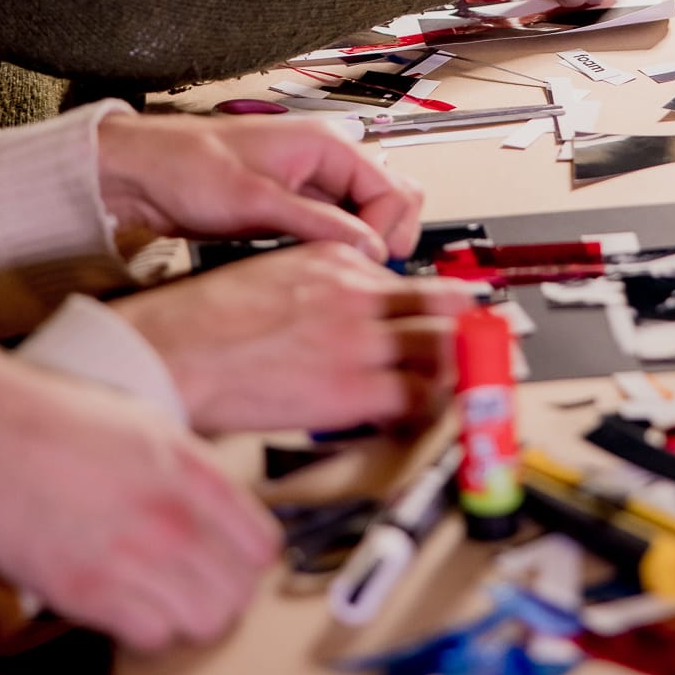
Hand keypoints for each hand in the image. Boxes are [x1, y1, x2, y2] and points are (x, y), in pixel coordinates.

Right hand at [0, 330, 278, 651]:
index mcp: (192, 470)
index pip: (261, 546)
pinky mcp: (88, 594)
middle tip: (197, 586)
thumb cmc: (58, 422)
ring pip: (204, 624)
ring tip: (164, 600)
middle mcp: (173, 517)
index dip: (249, 560)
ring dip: (188, 617)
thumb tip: (218, 511)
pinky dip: (146, 631)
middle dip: (223, 594)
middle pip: (238, 594)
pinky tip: (129, 608)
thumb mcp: (147, 426)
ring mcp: (133, 559)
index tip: (231, 563)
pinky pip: (151, 637)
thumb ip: (191, 472)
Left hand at [96, 111, 424, 261]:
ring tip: (337, 274)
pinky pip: (336, 231)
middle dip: (386, 237)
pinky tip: (316, 270)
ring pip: (366, 219)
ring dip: (361, 247)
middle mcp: (324, 162)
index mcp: (325, 144)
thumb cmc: (185, 166)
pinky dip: (336, 251)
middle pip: (391, 200)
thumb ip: (316, 223)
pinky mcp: (293, 210)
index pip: (393, 190)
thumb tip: (368, 247)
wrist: (140, 174)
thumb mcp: (254, 199)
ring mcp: (311, 187)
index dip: (385, 231)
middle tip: (363, 271)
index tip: (366, 264)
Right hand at [118, 243, 472, 435]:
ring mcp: (358, 339)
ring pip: (440, 349)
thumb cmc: (205, 320)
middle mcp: (356, 292)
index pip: (411, 277)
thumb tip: (348, 309)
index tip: (460, 310)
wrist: (174, 353)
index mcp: (334, 259)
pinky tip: (433, 415)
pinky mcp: (352, 387)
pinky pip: (417, 398)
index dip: (444, 300)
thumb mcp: (272, 274)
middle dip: (475, 326)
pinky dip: (433, 407)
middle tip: (499, 341)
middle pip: (443, 306)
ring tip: (480, 381)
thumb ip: (319, 285)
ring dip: (463, 367)